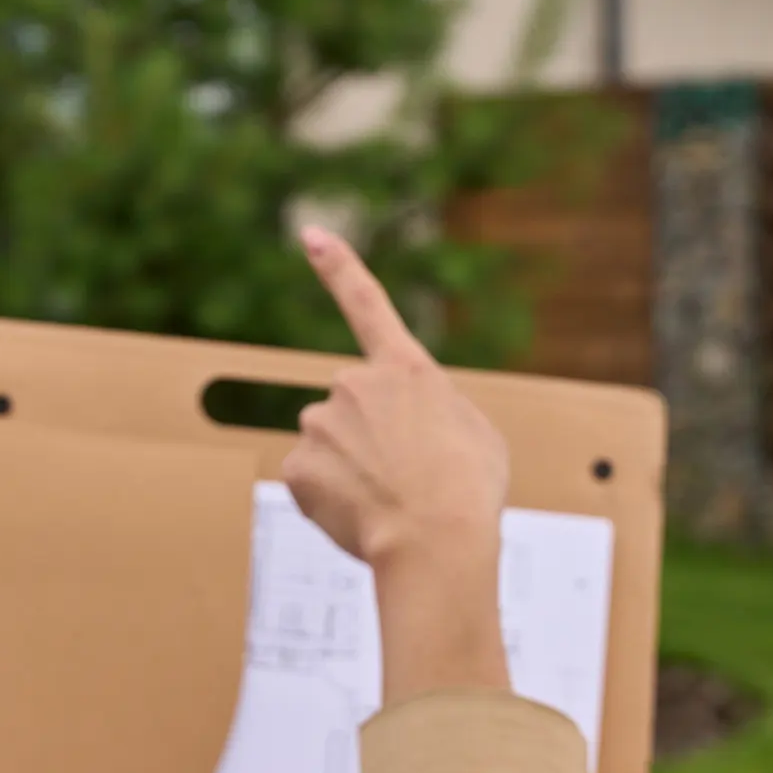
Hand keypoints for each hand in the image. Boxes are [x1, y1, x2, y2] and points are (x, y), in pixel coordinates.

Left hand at [281, 225, 511, 701]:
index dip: (337, 266)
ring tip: (389, 502)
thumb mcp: (475, 435)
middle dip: (368, 440)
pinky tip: (360, 517)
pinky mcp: (297, 466)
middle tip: (406, 478)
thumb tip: (401, 431)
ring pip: (329, 449)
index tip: (309, 233)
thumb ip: (432, 413)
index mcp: (405, 369)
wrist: (438, 539)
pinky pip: (311, 484)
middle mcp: (353, 384)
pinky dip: (331, 502)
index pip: (368, 304)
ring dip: (352, 472)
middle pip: (351, 411)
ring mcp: (320, 424)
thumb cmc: (469, 490)